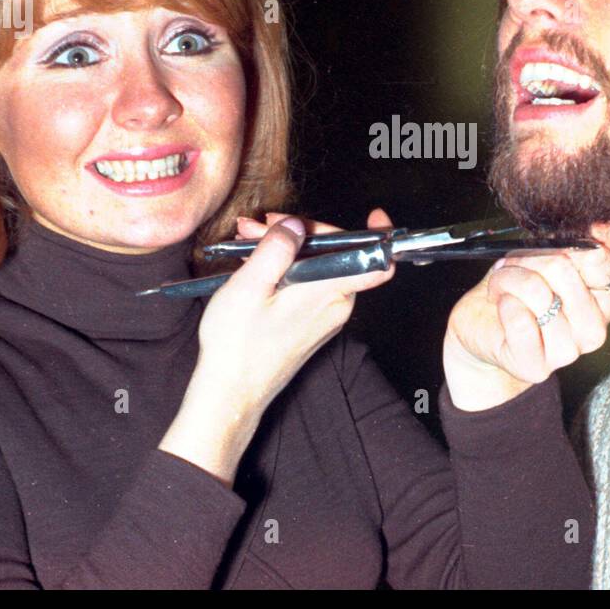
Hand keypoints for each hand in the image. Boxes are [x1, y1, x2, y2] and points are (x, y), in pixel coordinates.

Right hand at [159, 209, 394, 483]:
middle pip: (336, 254)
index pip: (377, 263)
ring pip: (318, 268)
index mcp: (329, 292)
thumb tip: (296, 225)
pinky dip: (286, 269)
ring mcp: (325, 317)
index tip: (373, 216)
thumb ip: (278, 249)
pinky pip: (309, 286)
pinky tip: (257, 266)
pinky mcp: (311, 324)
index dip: (379, 237)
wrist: (230, 391)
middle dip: (298, 233)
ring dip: (286, 250)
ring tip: (248, 243)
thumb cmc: (237, 345)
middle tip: (261, 227)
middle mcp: (335, 305)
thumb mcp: (251, 285)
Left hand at [443, 221, 609, 410]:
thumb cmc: (516, 291)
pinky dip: (505, 304)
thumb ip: (584, 243)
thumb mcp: (545, 258)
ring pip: (540, 295)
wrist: (480, 328)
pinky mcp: (536, 367)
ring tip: (501, 285)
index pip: (600, 261)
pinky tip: (502, 305)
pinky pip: (522, 323)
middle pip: (565, 272)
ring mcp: (567, 353)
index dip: (564, 246)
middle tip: (512, 265)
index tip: (543, 248)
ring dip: (511, 281)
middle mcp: (593, 331)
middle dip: (529, 259)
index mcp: (603, 301)